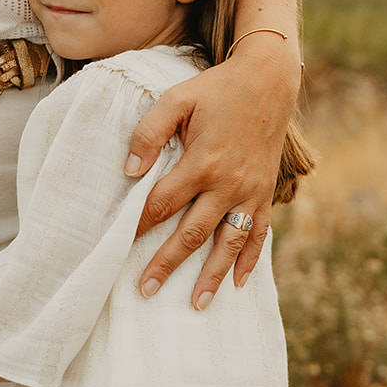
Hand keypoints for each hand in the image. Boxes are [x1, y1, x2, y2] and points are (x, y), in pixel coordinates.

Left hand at [126, 48, 299, 308]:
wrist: (269, 81)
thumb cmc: (216, 89)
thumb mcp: (177, 99)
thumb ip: (149, 132)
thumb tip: (129, 170)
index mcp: (202, 162)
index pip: (162, 204)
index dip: (138, 225)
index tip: (117, 244)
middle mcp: (228, 184)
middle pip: (192, 233)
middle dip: (167, 263)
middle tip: (145, 290)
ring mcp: (250, 193)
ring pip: (228, 243)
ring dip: (211, 275)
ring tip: (195, 304)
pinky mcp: (265, 194)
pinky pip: (258, 234)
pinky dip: (250, 260)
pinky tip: (239, 283)